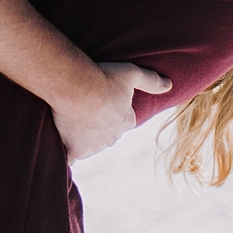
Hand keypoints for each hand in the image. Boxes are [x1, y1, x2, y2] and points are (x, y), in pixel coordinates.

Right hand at [52, 60, 171, 162]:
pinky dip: (68, 155)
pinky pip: (72, 159)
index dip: (113, 111)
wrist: (75, 86)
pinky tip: (63, 148)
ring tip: (70, 120)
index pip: (124, 120)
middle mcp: (113, 137)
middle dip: (99, 126)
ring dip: (83, 138)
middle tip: (84, 108)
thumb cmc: (103, 77)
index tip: (102, 100)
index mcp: (126, 120)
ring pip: (90, 145)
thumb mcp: (131, 73)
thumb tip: (169, 86)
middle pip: (107, 134)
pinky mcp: (75, 150)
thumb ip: (151, 80)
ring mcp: (93, 146)